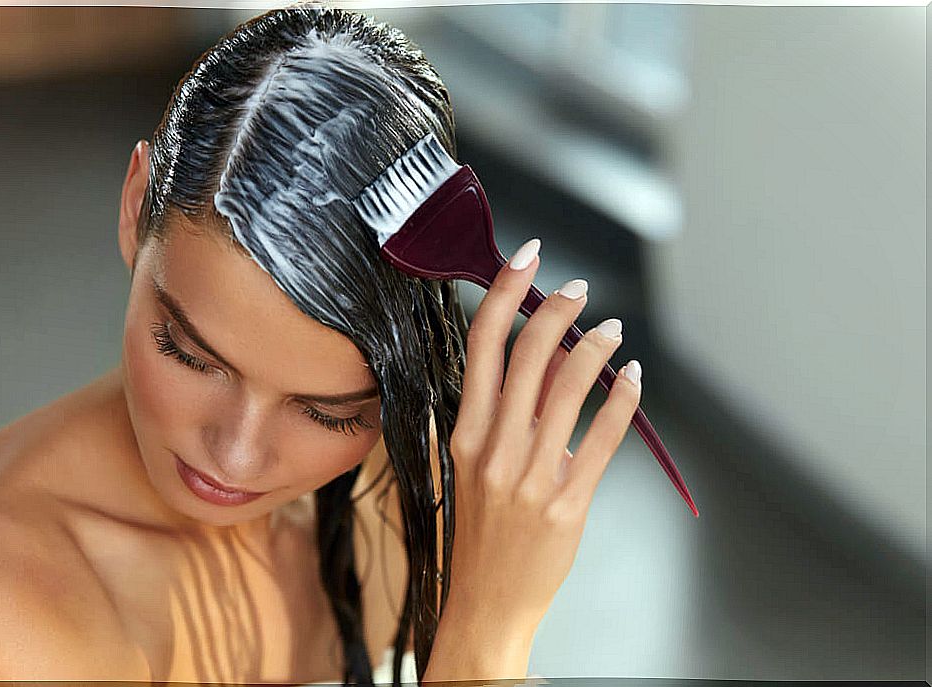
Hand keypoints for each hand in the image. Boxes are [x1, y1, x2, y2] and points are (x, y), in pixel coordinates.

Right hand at [443, 238, 642, 635]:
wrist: (486, 600)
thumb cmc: (480, 531)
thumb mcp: (473, 467)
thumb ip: (501, 416)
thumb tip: (542, 363)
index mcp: (465, 433)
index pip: (481, 346)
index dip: (504, 294)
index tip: (525, 258)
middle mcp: (494, 448)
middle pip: (527, 354)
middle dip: (556, 308)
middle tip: (579, 289)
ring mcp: (530, 477)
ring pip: (569, 387)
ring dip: (595, 347)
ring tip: (611, 330)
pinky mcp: (566, 503)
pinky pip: (602, 438)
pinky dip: (622, 400)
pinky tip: (632, 379)